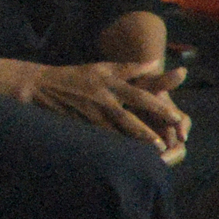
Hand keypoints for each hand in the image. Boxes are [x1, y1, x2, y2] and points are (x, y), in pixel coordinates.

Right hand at [22, 60, 190, 155]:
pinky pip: (103, 137)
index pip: (139, 94)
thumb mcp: (102, 67)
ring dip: (135, 141)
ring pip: (117, 130)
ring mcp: (91, 112)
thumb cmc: (77, 75)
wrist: (41, 84)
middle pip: (130, 116)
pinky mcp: (82, 123)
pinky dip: (117, 146)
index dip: (158, 106)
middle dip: (147, 131)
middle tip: (166, 143)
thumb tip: (156, 63)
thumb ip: (129, 68)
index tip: (176, 117)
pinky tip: (129, 156)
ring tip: (154, 151)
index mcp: (109, 82)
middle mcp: (102, 98)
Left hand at [130, 67, 191, 163]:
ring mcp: (157, 139)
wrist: (119, 93)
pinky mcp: (143, 147)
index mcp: (171, 114)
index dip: (182, 129)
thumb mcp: (146, 84)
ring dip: (162, 160)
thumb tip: (183, 71)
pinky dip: (146, 161)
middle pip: (178, 146)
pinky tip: (141, 164)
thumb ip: (163, 81)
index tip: (182, 136)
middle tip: (163, 159)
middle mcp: (168, 128)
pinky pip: (149, 159)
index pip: (183, 123)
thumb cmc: (134, 87)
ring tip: (153, 164)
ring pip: (166, 155)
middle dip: (172, 153)